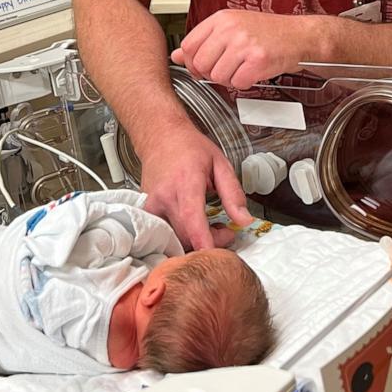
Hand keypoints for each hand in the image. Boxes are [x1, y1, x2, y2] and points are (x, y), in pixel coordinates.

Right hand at [141, 122, 252, 249]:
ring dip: (194, 241)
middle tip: (225, 230)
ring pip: (173, 238)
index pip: (191, 217)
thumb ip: (233, 194)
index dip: (203, 240)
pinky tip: (191, 227)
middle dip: (209, 242)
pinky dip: (181, 237)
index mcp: (185, 182)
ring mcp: (152, 206)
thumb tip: (244, 220)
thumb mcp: (220, 164)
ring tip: (209, 227)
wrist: (160, 137)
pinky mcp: (147, 213)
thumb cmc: (189, 148)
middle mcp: (164, 196)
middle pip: (185, 234)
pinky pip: (164, 234)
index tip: (214, 254)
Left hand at [172, 9, 321, 88]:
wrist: (299, 35)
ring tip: (242, 69)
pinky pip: (237, 83)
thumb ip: (204, 41)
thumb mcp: (231, 29)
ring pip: (218, 76)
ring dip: (229, 79)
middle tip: (227, 69)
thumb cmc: (267, 32)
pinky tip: (253, 72)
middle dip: (211, 73)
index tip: (202, 66)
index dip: (192, 62)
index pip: (188, 45)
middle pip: (200, 63)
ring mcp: (244, 44)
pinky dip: (245, 83)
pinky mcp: (258, 60)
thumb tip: (177, 55)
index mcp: (221, 19)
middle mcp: (230, 29)